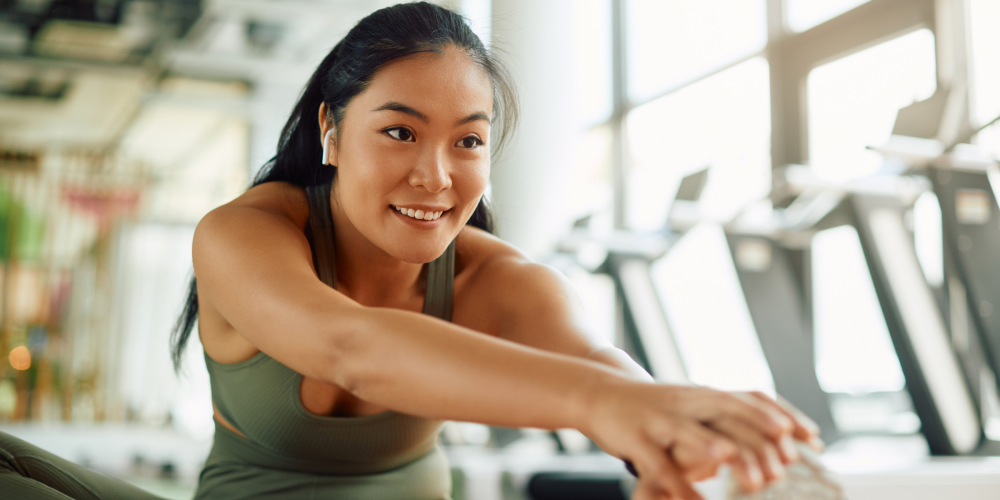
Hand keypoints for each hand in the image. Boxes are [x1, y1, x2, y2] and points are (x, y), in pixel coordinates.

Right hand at [579, 380, 799, 499]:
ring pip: (690, 432)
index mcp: (703, 394)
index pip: (750, 397)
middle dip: (759, 433)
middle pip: (728, 410)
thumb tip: (767, 438)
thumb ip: (722, 419)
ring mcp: (660, 419)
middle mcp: (686, 402)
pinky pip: (659, 464)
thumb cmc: (652, 407)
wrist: (598, 393)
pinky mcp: (636, 438)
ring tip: (740, 469)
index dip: (782, 415)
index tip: (811, 436)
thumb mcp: (691, 406)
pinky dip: (676, 484)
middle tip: (784, 462)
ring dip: (714, 449)